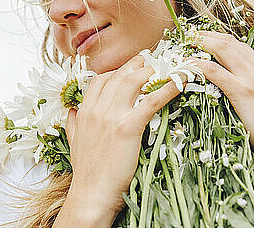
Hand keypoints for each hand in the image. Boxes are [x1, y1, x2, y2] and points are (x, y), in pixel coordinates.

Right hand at [64, 54, 184, 217]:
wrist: (91, 194)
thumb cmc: (86, 172)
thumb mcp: (74, 141)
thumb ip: (74, 122)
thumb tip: (73, 110)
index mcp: (84, 111)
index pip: (101, 79)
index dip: (118, 70)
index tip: (132, 68)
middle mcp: (97, 109)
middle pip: (119, 74)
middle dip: (138, 64)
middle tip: (153, 60)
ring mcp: (111, 117)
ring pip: (134, 81)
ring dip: (152, 71)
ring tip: (167, 67)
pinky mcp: (128, 127)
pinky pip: (151, 101)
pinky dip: (168, 89)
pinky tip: (180, 82)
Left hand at [188, 30, 253, 162]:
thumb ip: (253, 90)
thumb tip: (233, 88)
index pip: (239, 45)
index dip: (219, 38)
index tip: (203, 38)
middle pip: (229, 42)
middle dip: (206, 35)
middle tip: (189, 35)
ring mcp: (252, 78)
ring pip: (222, 49)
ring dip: (200, 43)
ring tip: (184, 43)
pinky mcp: (243, 91)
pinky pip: (214, 70)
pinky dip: (198, 64)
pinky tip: (186, 64)